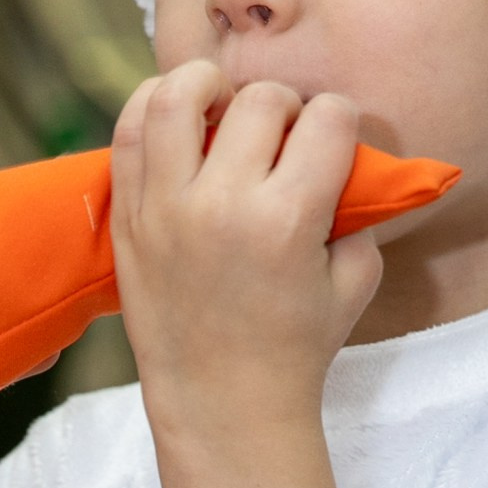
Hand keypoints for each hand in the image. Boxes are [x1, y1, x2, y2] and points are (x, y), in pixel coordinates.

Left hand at [110, 65, 377, 438]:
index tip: (334, 138)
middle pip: (262, 99)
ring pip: (179, 94)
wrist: (222, 404)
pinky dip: (152, 105)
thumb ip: (360, 211)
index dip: (341, 120)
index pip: (328, 119)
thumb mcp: (355, 281)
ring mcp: (167, 208)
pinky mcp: (129, 218)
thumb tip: (347, 158)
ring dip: (210, 83)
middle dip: (286, 105)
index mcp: (288, 220)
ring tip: (223, 102)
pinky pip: (128, 132)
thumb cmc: (294, 348)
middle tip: (283, 135)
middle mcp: (224, 204)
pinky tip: (178, 115)